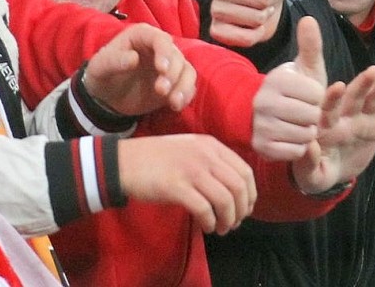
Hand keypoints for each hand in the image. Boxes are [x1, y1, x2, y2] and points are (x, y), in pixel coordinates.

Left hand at [84, 23, 196, 114]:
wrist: (106, 96)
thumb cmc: (103, 74)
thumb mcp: (100, 66)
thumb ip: (114, 60)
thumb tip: (134, 58)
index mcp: (143, 36)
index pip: (161, 39)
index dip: (165, 52)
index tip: (162, 70)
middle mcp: (161, 47)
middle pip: (177, 56)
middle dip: (173, 74)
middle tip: (161, 91)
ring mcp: (170, 65)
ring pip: (187, 71)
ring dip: (183, 86)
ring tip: (172, 102)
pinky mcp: (175, 82)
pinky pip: (188, 86)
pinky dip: (186, 96)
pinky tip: (176, 106)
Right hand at [118, 134, 256, 234]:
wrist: (124, 161)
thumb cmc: (158, 158)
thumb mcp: (191, 148)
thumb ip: (212, 161)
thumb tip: (235, 188)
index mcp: (212, 145)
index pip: (245, 170)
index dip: (250, 193)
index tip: (246, 207)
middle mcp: (206, 155)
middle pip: (239, 186)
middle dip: (242, 209)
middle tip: (235, 222)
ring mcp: (192, 170)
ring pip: (225, 199)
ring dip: (228, 219)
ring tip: (221, 228)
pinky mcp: (176, 187)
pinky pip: (204, 209)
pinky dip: (210, 221)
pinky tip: (206, 227)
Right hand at [251, 16, 327, 159]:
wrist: (264, 116)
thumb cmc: (293, 91)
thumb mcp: (304, 69)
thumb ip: (310, 46)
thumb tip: (309, 19)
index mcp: (277, 80)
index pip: (317, 95)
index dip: (319, 98)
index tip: (309, 97)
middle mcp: (264, 101)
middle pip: (312, 117)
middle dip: (315, 117)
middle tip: (306, 114)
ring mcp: (260, 125)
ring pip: (305, 135)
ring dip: (308, 133)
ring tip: (299, 125)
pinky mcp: (261, 147)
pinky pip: (296, 152)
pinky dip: (299, 148)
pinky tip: (292, 138)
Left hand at [291, 66, 374, 193]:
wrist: (332, 173)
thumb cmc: (316, 172)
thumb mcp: (309, 174)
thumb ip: (308, 161)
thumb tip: (310, 146)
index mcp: (325, 125)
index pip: (328, 108)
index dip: (333, 98)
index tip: (339, 86)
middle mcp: (344, 116)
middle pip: (353, 97)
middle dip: (362, 84)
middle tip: (372, 71)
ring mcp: (362, 118)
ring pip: (372, 99)